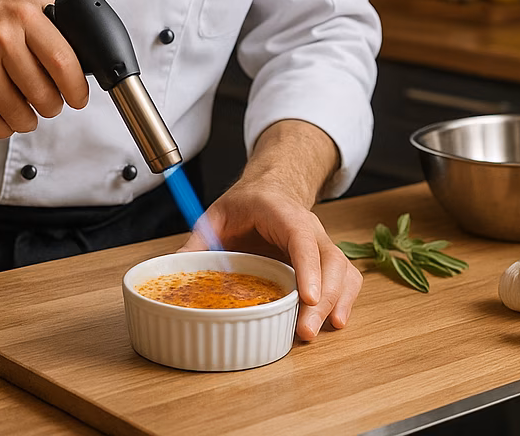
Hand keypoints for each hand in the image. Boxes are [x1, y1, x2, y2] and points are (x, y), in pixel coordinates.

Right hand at [0, 0, 89, 137]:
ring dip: (27, 121)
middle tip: (51, 106)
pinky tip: (5, 122)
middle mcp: (1, 36)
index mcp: (23, 14)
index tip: (78, 98)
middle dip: (52, 107)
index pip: (63, 60)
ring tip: (28, 117)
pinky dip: (0, 128)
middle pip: (41, 92)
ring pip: (15, 111)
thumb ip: (49, 18)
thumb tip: (82, 43)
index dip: (76, 88)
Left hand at [176, 177, 361, 341]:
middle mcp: (308, 227)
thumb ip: (197, 242)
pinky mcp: (326, 258)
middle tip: (305, 330)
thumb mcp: (216, 216)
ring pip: (342, 270)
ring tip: (317, 331)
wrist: (269, 189)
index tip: (306, 297)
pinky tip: (335, 322)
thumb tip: (173, 267)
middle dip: (322, 297)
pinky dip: (345, 299)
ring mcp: (321, 242)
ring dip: (336, 302)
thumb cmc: (245, 204)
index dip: (307, 267)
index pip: (301, 237)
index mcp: (281, 212)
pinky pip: (346, 277)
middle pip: (329, 259)